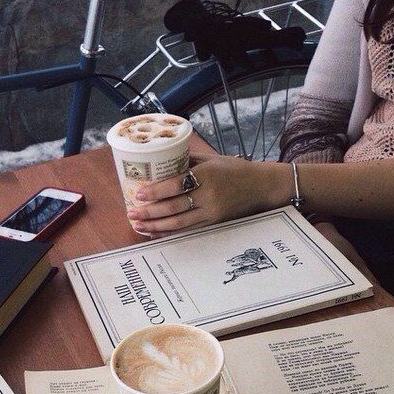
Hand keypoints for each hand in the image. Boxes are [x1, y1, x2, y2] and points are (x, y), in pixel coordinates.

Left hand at [126, 155, 289, 236]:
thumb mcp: (211, 160)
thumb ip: (186, 163)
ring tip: (138, 225)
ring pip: (179, 223)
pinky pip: (188, 230)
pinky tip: (155, 233)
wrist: (262, 186)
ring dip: (155, 226)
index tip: (139, 194)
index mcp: (207, 175)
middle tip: (131, 213)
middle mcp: (209, 195)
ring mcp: (212, 212)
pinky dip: (169, 233)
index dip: (156, 191)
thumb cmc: (234, 170)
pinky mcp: (214, 223)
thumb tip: (158, 163)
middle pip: (174, 207)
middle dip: (150, 212)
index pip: (177, 184)